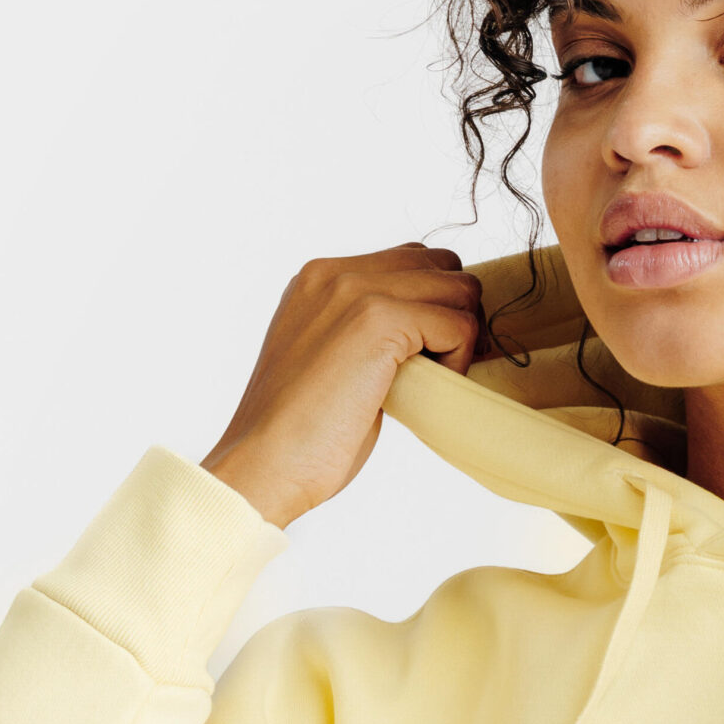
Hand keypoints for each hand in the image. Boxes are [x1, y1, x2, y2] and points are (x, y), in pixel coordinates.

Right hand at [202, 243, 494, 526]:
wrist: (265, 464)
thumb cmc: (300, 432)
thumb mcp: (330, 360)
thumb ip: (364, 331)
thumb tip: (425, 331)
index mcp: (319, 279)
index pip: (411, 260)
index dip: (434, 304)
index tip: (427, 353)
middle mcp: (336, 273)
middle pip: (442, 266)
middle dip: (455, 313)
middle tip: (437, 366)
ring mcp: (356, 291)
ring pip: (458, 289)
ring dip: (459, 337)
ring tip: (428, 379)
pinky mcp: (380, 321)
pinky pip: (459, 324)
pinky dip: (458, 361)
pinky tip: (426, 389)